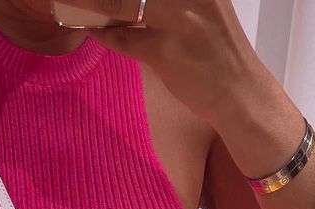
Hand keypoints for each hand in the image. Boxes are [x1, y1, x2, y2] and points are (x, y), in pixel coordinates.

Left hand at [46, 0, 260, 123]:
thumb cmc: (218, 50)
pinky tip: (92, 31)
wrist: (241, 93)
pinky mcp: (166, 52)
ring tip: (74, 4)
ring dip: (91, 5)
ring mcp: (177, 20)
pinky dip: (103, 35)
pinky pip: (123, 40)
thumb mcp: (202, 6)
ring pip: (120, 4)